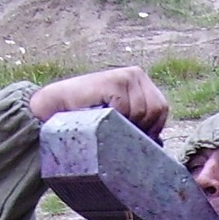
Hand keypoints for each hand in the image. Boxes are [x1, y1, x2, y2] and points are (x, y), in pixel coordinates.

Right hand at [28, 66, 168, 140]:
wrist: (56, 108)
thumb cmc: (89, 118)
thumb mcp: (122, 119)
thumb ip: (141, 123)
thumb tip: (162, 145)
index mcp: (142, 82)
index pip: (162, 110)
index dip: (150, 126)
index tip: (128, 130)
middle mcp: (136, 74)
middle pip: (157, 110)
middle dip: (140, 125)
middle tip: (115, 124)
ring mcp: (126, 76)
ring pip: (143, 112)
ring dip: (124, 122)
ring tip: (106, 117)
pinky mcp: (115, 81)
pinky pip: (127, 109)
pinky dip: (114, 117)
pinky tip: (100, 111)